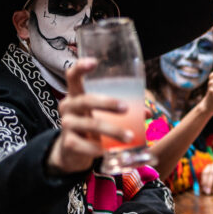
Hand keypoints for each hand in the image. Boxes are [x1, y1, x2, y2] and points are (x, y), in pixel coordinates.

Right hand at [47, 59, 132, 174]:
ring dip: (112, 130)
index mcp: (76, 94)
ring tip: (130, 137)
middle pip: (86, 100)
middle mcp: (68, 106)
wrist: (72, 151)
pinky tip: (106, 151)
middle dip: (107, 103)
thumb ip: (122, 109)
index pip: (72, 76)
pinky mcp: (67, 143)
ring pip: (90, 124)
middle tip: (126, 108)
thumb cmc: (91, 123)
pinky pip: (84, 145)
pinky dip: (97, 148)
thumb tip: (146, 112)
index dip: (80, 67)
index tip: (94, 62)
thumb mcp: (102, 113)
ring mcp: (66, 124)